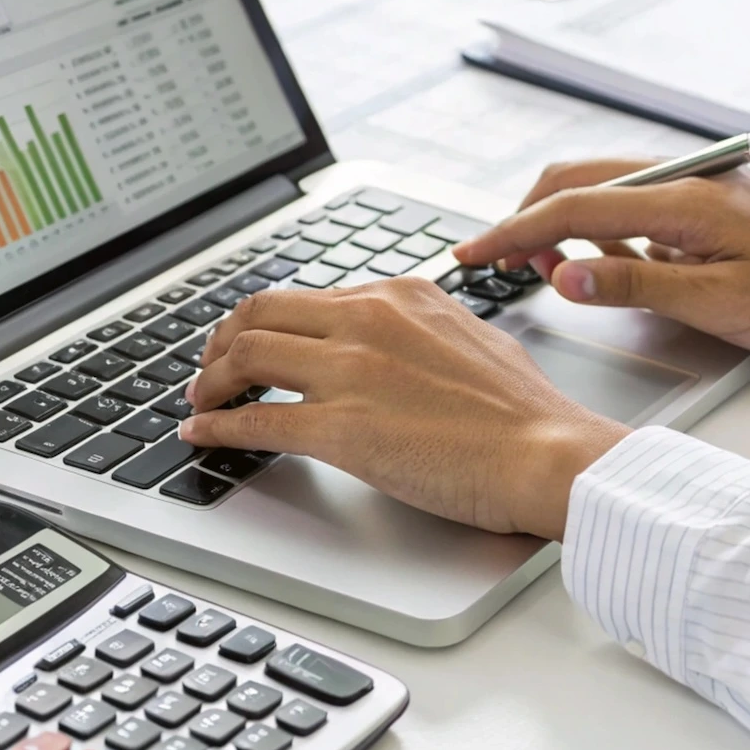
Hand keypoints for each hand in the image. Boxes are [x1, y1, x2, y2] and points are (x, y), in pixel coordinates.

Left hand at [178, 279, 628, 541]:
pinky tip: (203, 434)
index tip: (251, 343)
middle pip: (259, 313)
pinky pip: (256, 421)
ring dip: (211, 382)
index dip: (264, 322)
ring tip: (202, 402)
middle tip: (211, 369)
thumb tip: (396, 346)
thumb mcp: (468, 339)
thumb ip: (421, 333)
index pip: (306, 297)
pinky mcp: (340, 428)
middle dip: (222, 342)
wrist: (546, 453)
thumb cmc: (525, 413)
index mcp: (398, 296)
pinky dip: (217, 426)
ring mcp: (349, 372)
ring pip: (246, 357)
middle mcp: (366, 321)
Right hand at [454, 160, 749, 360]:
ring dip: (564, 227)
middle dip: (528, 222)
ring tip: (555, 277)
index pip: (569, 207)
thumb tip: (564, 276)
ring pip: (601, 191)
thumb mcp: (719, 305)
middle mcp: (682, 178)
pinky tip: (612, 269)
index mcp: (681, 199)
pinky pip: (633, 205)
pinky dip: (602, 231)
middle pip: (575, 183)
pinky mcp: (705, 202)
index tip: (470, 256)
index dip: (510, 233)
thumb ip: (635, 286)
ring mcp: (694, 185)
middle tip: (501, 269)